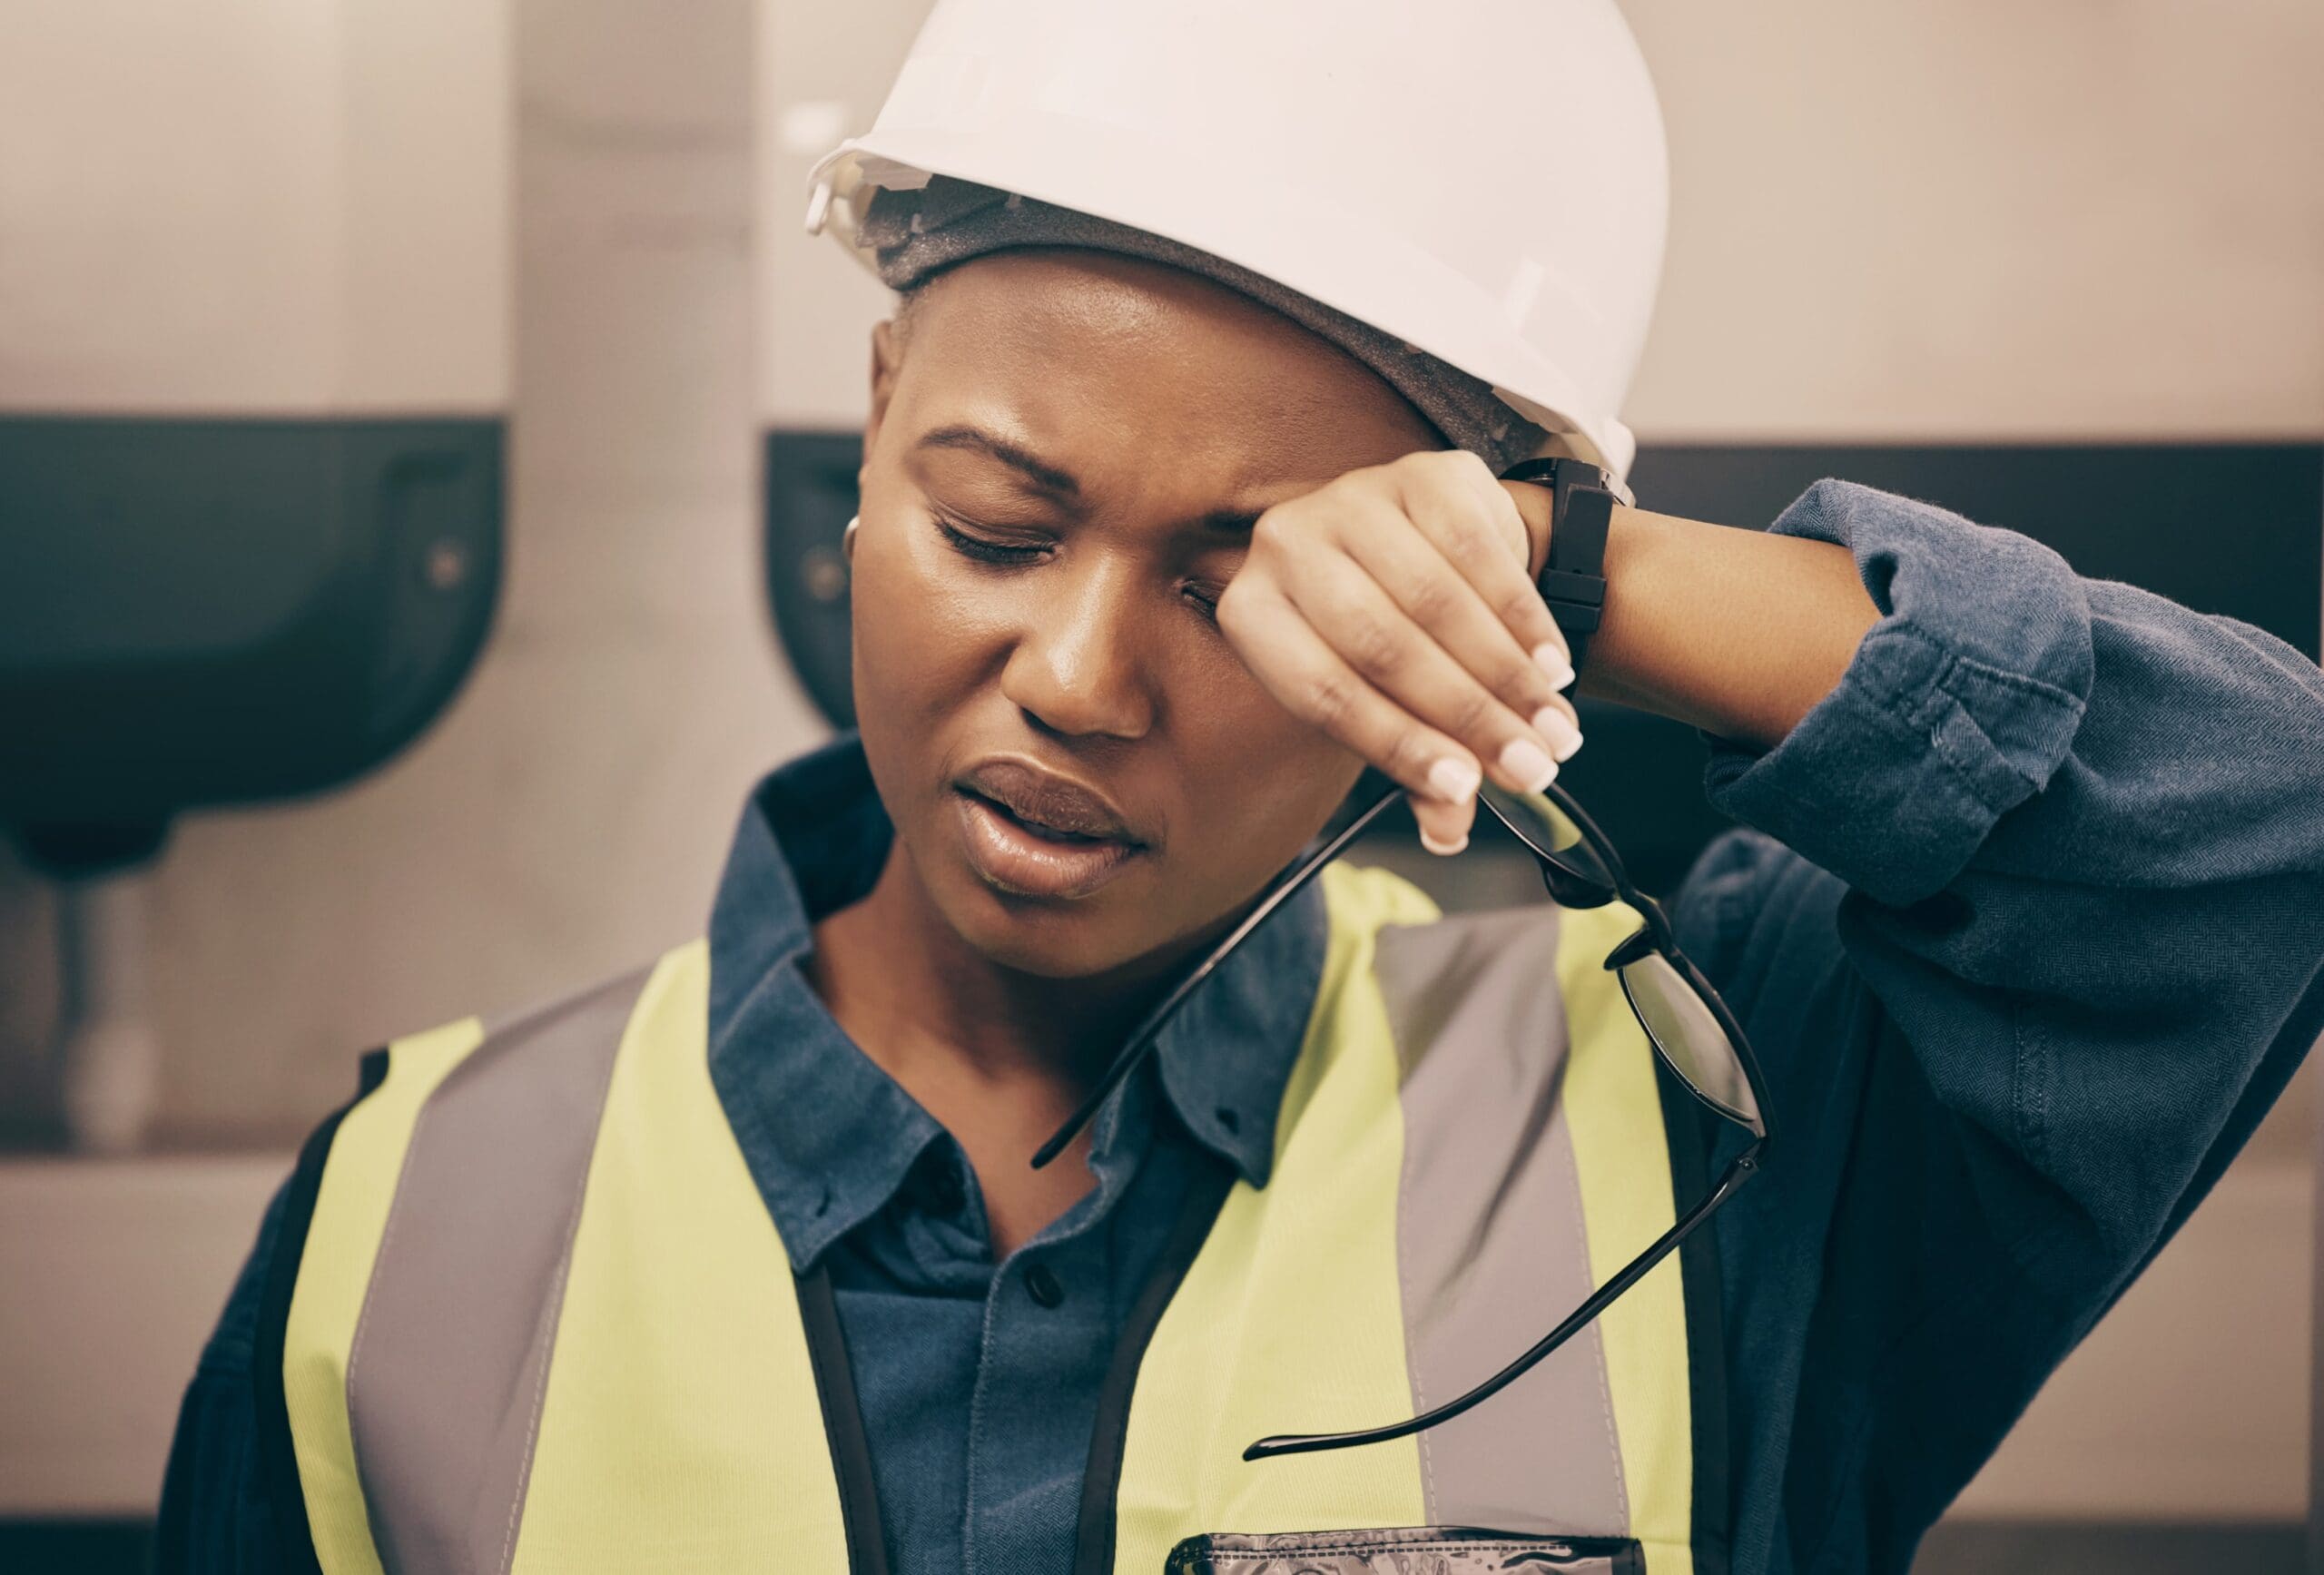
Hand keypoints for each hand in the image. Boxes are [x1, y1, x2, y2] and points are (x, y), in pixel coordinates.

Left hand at [1216, 450, 1583, 853]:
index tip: (1463, 790)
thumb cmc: (1385, 640)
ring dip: (1506, 677)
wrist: (1424, 545)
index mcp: (1251, 612)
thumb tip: (1447, 834)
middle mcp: (1285, 544)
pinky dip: (1523, 620)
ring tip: (1554, 732)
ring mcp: (1352, 497)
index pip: (1322, 691)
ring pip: (1435, 601)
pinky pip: (1479, 554)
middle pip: (1381, 644)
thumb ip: (1413, 769)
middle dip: (1466, 717)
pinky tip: (1550, 667)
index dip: (1398, 747)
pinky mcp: (1421, 474)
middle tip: (1530, 768)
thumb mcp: (1381, 704)